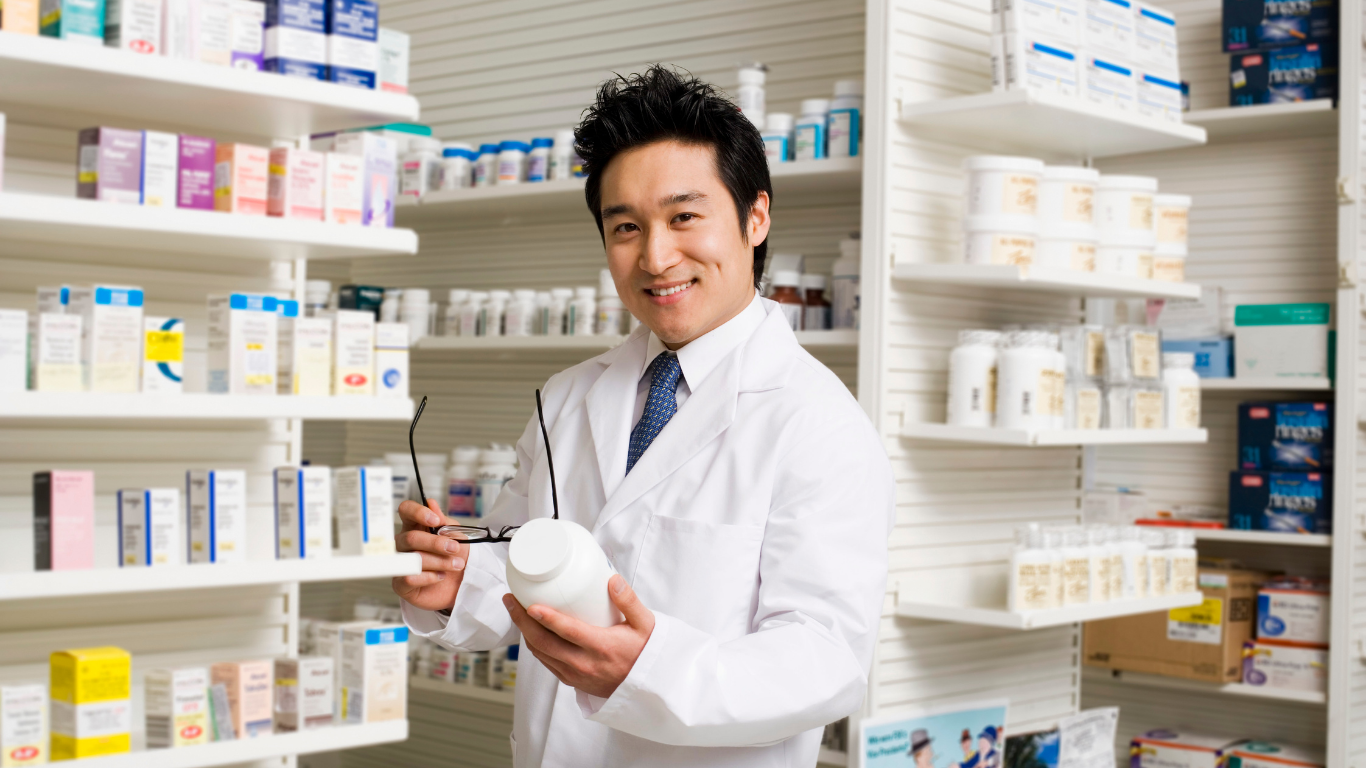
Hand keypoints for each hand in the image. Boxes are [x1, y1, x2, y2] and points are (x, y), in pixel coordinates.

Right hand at [391, 499, 468, 611]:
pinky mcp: (400, 584)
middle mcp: (403, 543)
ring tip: (455, 564)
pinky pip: (409, 578)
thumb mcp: (454, 534)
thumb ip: (442, 521)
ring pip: (413, 559)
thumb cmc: (454, 555)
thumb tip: (431, 503)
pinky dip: (429, 577)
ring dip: (439, 561)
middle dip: (436, 544)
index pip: (405, 511)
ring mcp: (400, 563)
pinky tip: (440, 576)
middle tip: (455, 548)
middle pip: (411, 538)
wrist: (460, 582)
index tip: (436, 521)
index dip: (417, 513)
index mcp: (414, 526)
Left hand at [502, 574, 654, 698]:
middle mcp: (585, 664)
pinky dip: (535, 645)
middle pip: (544, 643)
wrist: (647, 685)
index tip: (530, 605)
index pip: (568, 632)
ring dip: (524, 632)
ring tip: (516, 611)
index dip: (547, 618)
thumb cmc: (645, 651)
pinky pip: (546, 662)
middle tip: (510, 600)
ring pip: (541, 654)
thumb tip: (612, 579)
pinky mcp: (572, 681)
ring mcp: (576, 675)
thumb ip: (630, 601)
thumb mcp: (645, 624)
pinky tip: (531, 630)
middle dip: (522, 621)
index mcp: (602, 647)